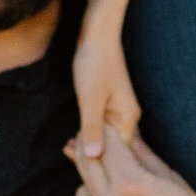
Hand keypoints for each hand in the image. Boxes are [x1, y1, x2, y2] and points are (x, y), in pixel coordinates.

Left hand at [70, 21, 141, 158]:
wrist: (97, 35)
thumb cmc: (95, 63)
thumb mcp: (90, 99)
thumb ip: (92, 128)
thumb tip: (93, 156)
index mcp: (128, 119)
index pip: (117, 152)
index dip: (98, 160)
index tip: (74, 160)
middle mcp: (128, 118)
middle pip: (112, 147)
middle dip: (91, 153)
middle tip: (67, 154)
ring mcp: (121, 111)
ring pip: (106, 137)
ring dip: (88, 143)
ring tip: (68, 149)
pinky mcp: (112, 105)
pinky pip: (102, 126)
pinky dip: (89, 131)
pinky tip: (74, 137)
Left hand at [73, 128, 195, 195]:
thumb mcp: (170, 178)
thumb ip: (141, 153)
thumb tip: (126, 129)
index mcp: (131, 185)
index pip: (106, 145)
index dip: (106, 130)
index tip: (106, 123)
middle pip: (86, 165)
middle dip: (89, 148)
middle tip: (92, 139)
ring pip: (82, 193)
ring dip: (92, 182)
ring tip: (110, 179)